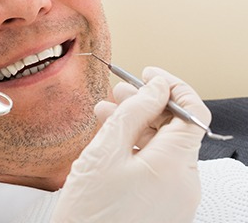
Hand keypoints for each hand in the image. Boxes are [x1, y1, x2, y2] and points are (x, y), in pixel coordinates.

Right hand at [51, 67, 210, 222]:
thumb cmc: (90, 211)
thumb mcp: (105, 150)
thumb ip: (134, 112)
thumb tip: (156, 87)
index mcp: (175, 165)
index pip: (192, 111)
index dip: (171, 86)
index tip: (148, 75)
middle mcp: (185, 182)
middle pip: (176, 129)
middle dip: (148, 105)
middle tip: (120, 90)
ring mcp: (177, 197)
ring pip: (165, 147)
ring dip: (139, 126)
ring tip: (107, 113)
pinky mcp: (165, 206)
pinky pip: (159, 167)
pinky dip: (138, 149)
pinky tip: (113, 141)